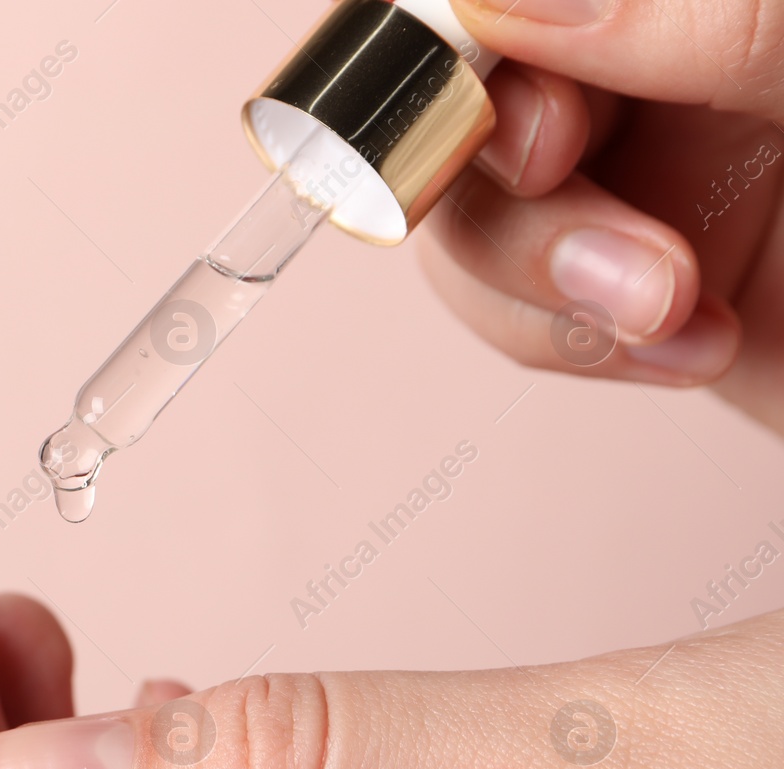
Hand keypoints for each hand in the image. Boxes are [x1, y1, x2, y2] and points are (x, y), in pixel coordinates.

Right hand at [422, 0, 783, 431]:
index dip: (462, 61)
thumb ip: (690, 17)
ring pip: (473, 226)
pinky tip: (691, 351)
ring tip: (669, 309)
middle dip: (519, 197)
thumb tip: (498, 2)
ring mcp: (632, 185)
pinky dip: (580, 346)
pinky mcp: (628, 292)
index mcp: (684, 5)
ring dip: (546, 286)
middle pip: (461, 120)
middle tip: (606, 234)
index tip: (535, 132)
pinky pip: (521, 316)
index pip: (494, 13)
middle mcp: (642, 74)